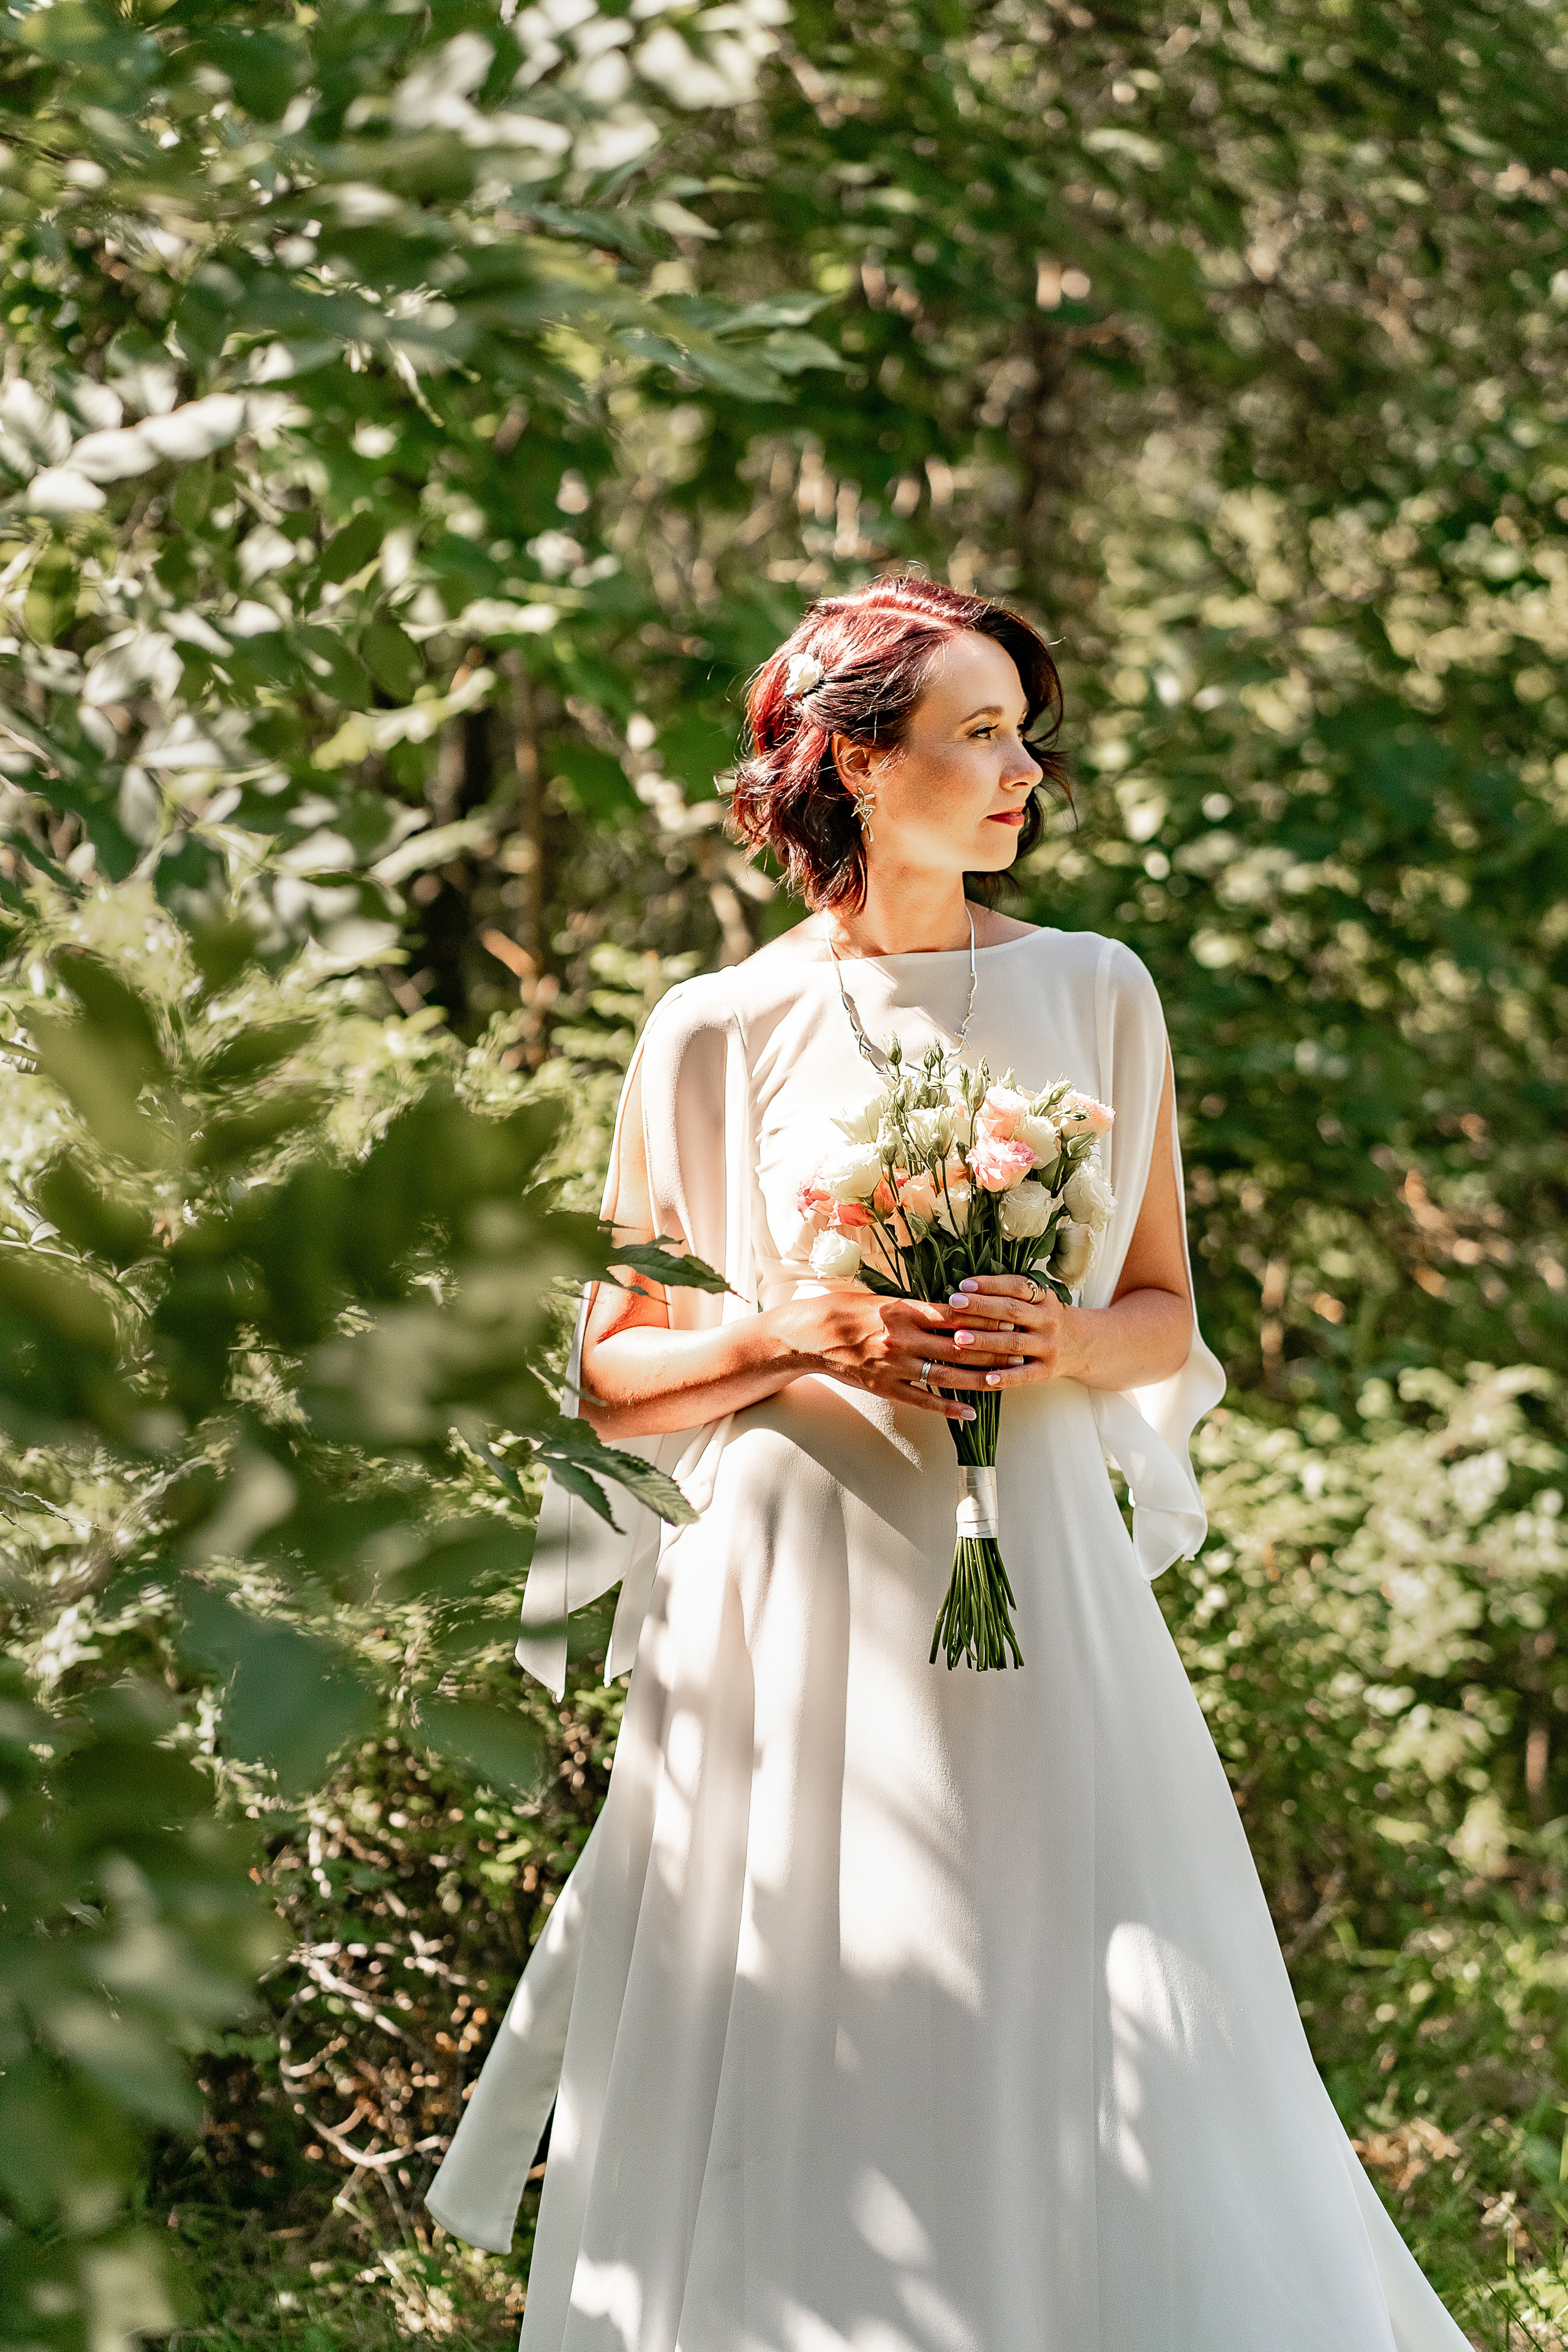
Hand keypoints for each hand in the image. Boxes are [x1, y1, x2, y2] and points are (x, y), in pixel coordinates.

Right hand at [777, 1286, 1025, 1421]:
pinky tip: (970, 1412)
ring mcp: (895, 1366)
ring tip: (1005, 1380)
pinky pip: (923, 1400)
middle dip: (991, 1350)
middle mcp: (903, 1339)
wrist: (812, 1335)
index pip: (954, 1315)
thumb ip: (918, 1306)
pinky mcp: (886, 1387)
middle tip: (1019, 1350)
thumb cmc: (848, 1309)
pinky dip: (948, 1407)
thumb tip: (954, 1308)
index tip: (1009, 1319)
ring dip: (978, 1379)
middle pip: (957, 1346)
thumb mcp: (884, 1299)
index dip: (984, 1319)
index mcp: (904, 1311)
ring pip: (946, 1375)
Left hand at [938, 1274, 1073, 1390]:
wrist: (1085, 1345)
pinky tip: (986, 1378)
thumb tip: (965, 1290)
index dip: (991, 1284)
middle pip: (1012, 1311)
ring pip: (1014, 1343)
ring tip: (958, 1338)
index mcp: (1044, 1298)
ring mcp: (1048, 1346)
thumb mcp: (1038, 1300)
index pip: (1017, 1286)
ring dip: (985, 1340)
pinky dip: (1005, 1377)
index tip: (964, 1284)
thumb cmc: (1046, 1319)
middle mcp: (1048, 1320)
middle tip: (954, 1304)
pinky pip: (1024, 1375)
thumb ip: (1010, 1295)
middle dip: (981, 1307)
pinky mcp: (1047, 1371)